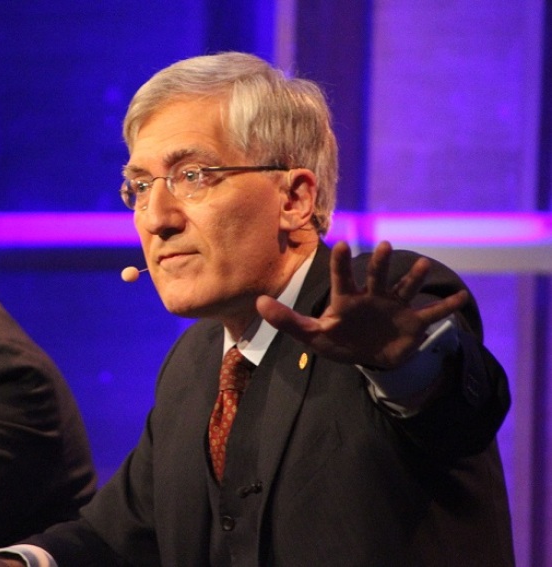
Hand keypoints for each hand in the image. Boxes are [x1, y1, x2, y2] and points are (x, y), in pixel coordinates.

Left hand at [256, 241, 466, 368]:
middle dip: (382, 263)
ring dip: (415, 277)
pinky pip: (431, 314)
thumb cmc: (340, 341)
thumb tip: (258, 302)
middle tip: (385, 246)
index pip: (343, 278)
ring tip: (424, 264)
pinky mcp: (413, 322)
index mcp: (347, 299)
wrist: (371, 356)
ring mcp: (395, 307)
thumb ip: (287, 321)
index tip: (344, 244)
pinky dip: (445, 307)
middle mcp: (372, 296)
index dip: (343, 264)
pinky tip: (461, 297)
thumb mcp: (313, 336)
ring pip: (406, 289)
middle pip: (377, 276)